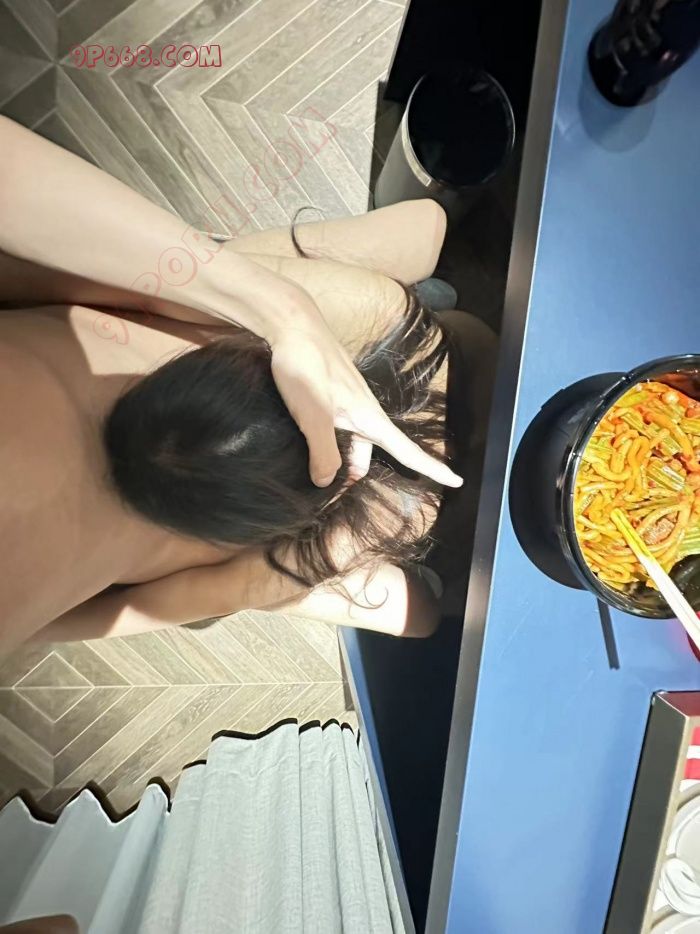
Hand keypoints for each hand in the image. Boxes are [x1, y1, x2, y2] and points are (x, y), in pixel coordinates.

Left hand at [207, 257, 461, 487]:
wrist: (292, 326)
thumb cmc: (306, 368)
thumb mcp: (314, 417)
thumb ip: (324, 453)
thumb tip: (327, 483)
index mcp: (370, 418)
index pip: (408, 450)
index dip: (433, 467)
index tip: (457, 479)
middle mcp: (364, 412)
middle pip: (372, 452)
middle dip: (358, 473)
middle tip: (335, 491)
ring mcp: (347, 402)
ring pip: (352, 440)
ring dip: (340, 459)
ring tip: (316, 472)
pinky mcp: (331, 395)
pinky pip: (338, 427)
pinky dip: (329, 442)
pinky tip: (307, 444)